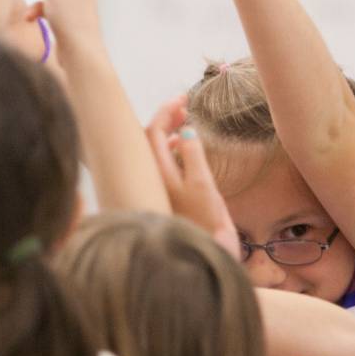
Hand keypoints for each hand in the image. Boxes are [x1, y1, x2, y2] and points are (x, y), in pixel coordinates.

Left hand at [146, 97, 235, 251]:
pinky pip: (159, 164)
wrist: (206, 257)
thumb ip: (193, 154)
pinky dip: (168, 150)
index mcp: (156, 174)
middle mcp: (150, 180)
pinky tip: (181, 147)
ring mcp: (155, 189)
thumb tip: (184, 129)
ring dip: (167, 133)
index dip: (166, 111)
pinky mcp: (163, 198)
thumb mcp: (203, 185)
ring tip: (184, 121)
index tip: (184, 99)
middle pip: (148, 139)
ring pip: (153, 152)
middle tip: (184, 105)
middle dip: (165, 119)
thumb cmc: (206, 223)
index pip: (152, 132)